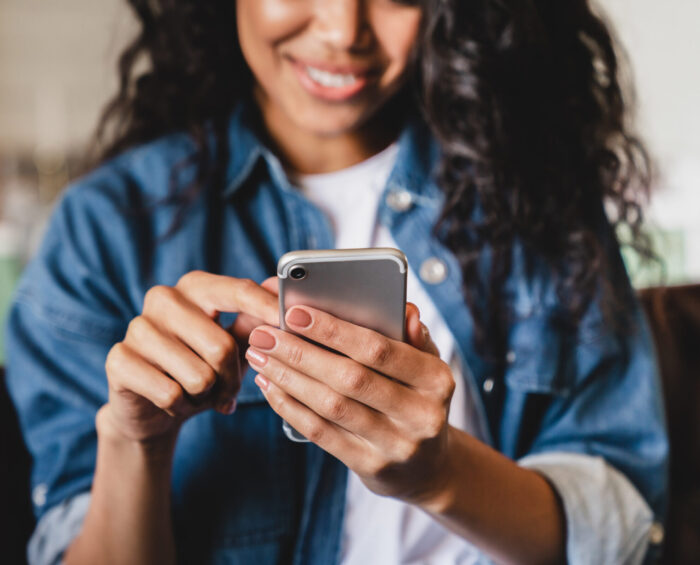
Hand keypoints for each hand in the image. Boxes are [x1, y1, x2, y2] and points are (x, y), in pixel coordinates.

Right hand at [102, 272, 278, 444]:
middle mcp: (164, 298)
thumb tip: (280, 290)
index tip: (290, 322)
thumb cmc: (201, 367)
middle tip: (227, 390)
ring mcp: (137, 327)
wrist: (152, 407)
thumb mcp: (233, 344)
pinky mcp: (119, 359)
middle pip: (221, 346)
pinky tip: (174, 402)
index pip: (238, 291)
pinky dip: (181, 407)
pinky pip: (170, 394)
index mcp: (195, 287)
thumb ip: (255, 319)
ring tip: (198, 393)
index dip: (267, 308)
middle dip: (232, 379)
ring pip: (198, 375)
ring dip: (206, 396)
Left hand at [245, 302, 455, 505]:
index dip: (334, 330)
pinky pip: (322, 433)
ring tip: (260, 356)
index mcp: (437, 380)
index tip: (295, 313)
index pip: (380, 350)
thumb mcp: (427, 366)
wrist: (428, 467)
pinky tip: (270, 386)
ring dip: (288, 378)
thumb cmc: (417, 399)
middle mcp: (421, 415)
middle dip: (300, 353)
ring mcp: (396, 445)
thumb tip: (404, 310)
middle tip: (264, 334)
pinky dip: (290, 407)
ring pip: (331, 406)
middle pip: (350, 378)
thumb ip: (413, 336)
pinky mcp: (371, 467)